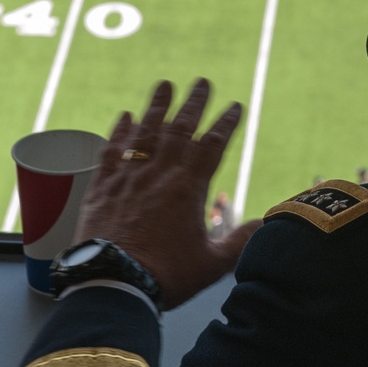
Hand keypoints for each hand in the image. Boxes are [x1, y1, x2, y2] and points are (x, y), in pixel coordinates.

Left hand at [76, 78, 260, 309]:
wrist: (112, 284)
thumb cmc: (165, 275)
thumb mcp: (212, 263)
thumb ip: (239, 241)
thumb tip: (264, 223)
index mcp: (188, 187)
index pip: (212, 145)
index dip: (226, 123)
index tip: (235, 107)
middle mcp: (159, 173)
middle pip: (179, 128)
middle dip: (194, 103)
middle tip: (202, 82)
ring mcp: (128, 177)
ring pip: (145, 132)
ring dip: (157, 106)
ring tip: (165, 85)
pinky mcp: (102, 188)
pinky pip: (112, 151)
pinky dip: (119, 132)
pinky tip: (125, 117)